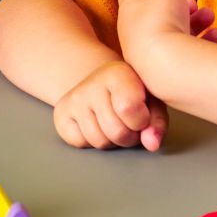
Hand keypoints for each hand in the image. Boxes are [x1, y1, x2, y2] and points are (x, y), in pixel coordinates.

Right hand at [53, 59, 168, 151]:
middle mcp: (92, 82)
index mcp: (118, 73)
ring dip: (111, 141)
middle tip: (129, 124)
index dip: (141, 121)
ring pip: (98, 141)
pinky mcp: (60, 112)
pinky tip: (97, 125)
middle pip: (116, 132)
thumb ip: (156, 122)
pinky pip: (79, 142)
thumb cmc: (132, 94)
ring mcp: (74, 98)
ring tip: (114, 124)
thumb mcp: (152, 101)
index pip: (128, 108)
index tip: (143, 115)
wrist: (101, 83)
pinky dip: (91, 142)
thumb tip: (151, 144)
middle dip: (128, 136)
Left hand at [118, 0, 216, 72]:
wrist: (167, 68)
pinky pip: (183, 54)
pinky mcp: (165, 72)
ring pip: (174, 34)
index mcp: (129, 11)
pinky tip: (216, 36)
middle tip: (194, 5)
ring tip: (210, 17)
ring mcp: (148, 56)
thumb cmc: (162, 22)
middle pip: (158, 15)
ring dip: (195, 22)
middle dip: (181, 6)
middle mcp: (134, 35)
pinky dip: (201, 43)